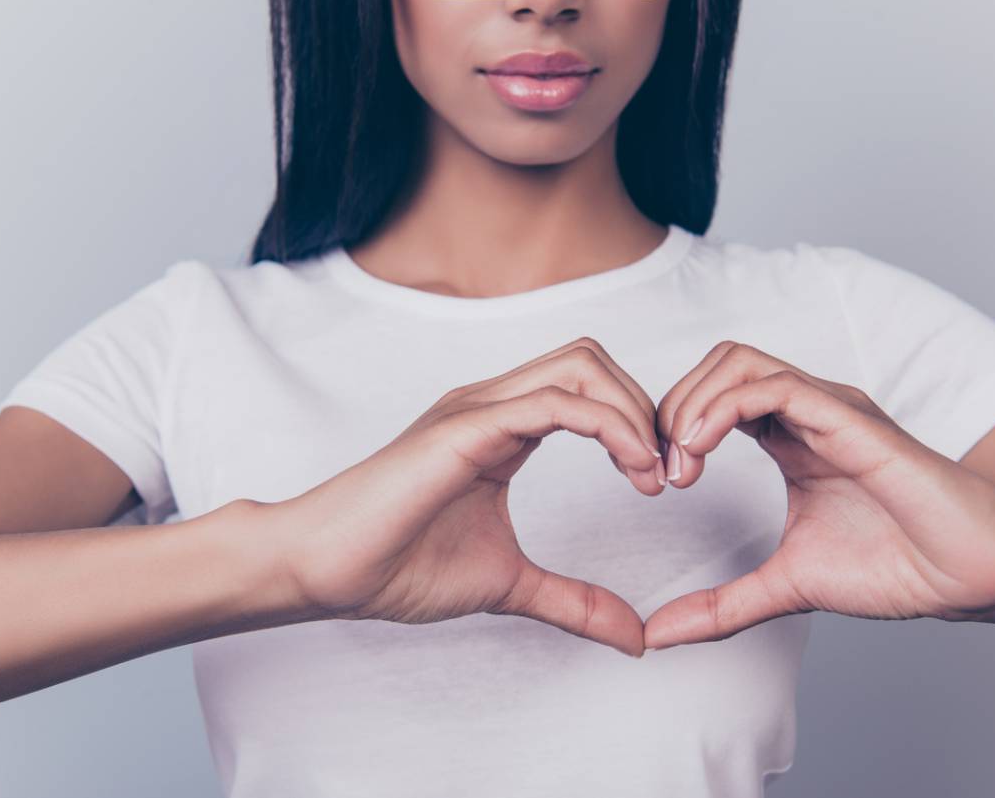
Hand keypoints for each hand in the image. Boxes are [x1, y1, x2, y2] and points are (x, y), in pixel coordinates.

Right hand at [263, 338, 664, 656]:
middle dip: (646, 407)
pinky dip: (607, 427)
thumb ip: (573, 601)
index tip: (664, 482)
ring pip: (580, 365)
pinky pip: (553, 403)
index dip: (639, 424)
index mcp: (501, 427)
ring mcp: (476, 408)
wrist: (325, 571)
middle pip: (593, 359)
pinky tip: (632, 470)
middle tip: (670, 474)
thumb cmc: (398, 566)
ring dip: (634, 412)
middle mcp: (492, 404)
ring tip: (654, 473)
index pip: (588, 387)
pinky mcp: (464, 428)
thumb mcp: (510, 585)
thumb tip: (635, 636)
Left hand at [644, 341, 994, 648]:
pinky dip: (723, 409)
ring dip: (690, 406)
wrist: (968, 576)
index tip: (655, 483)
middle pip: (716, 366)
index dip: (669, 428)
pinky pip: (774, 385)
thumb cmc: (895, 568)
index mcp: (789, 437)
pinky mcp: (850, 419)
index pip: (711, 397)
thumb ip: (721, 606)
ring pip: (738, 362)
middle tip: (660, 473)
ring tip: (679, 464)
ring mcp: (829, 409)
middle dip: (670, 410)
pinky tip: (701, 452)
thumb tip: (656, 635)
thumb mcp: (784, 585)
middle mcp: (806, 412)